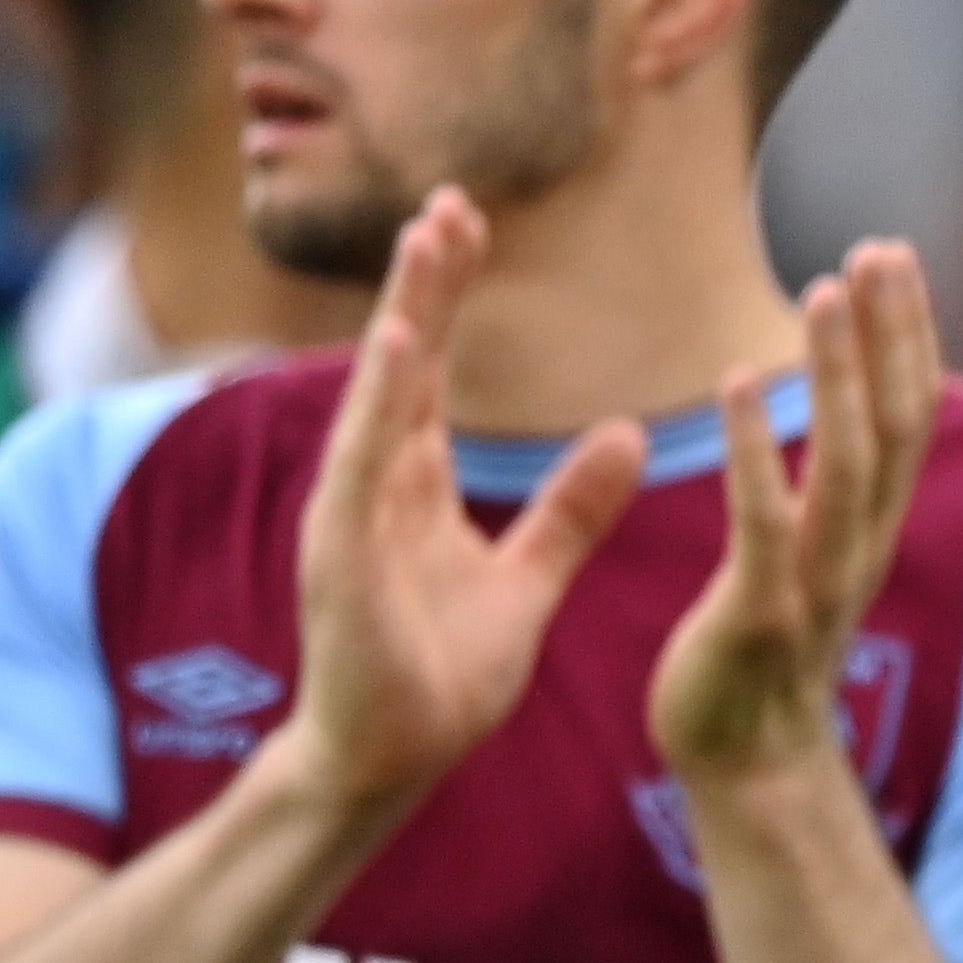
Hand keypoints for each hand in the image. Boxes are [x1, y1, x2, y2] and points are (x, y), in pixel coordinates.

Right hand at [284, 197, 648, 822]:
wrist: (390, 763)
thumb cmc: (441, 677)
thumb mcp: (529, 579)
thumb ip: (572, 509)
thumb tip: (623, 432)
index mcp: (413, 484)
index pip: (433, 369)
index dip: (447, 296)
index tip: (469, 221)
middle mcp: (375, 484)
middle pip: (405, 363)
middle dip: (426, 282)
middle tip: (451, 199)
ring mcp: (351, 515)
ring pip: (380, 397)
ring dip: (406, 317)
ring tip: (429, 241)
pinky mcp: (340, 556)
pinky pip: (362, 466)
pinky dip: (380, 406)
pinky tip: (402, 347)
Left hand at [653, 241, 946, 788]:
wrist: (747, 768)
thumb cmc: (764, 654)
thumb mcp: (813, 558)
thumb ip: (831, 490)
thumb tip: (844, 411)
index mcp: (870, 529)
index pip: (906, 416)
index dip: (909, 334)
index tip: (894, 256)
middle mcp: (860, 548)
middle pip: (895, 425)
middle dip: (891, 333)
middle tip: (877, 248)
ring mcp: (815, 584)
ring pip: (847, 464)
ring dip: (840, 372)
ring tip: (823, 290)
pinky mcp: (760, 618)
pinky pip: (765, 522)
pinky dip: (759, 448)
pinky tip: (744, 380)